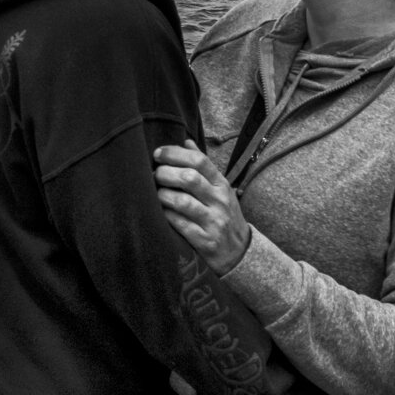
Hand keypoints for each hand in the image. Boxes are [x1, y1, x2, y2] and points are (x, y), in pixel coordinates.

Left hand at [153, 140, 249, 274]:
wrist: (239, 252)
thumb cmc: (223, 214)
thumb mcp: (219, 189)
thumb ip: (203, 167)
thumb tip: (186, 142)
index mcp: (221, 184)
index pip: (199, 161)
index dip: (175, 154)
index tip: (158, 154)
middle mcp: (219, 201)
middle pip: (189, 178)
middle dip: (165, 173)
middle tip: (154, 175)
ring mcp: (213, 221)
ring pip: (182, 202)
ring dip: (163, 195)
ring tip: (156, 194)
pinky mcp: (205, 241)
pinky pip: (180, 224)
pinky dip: (167, 215)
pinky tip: (161, 212)